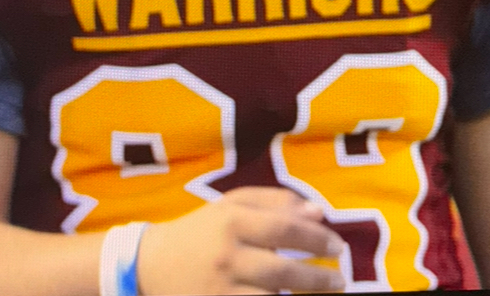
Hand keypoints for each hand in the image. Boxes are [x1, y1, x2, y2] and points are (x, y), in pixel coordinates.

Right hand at [136, 187, 345, 294]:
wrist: (149, 265)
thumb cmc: (199, 231)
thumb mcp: (230, 206)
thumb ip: (274, 202)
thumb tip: (318, 212)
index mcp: (231, 220)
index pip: (285, 227)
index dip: (317, 238)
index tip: (337, 246)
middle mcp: (227, 255)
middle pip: (283, 269)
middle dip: (319, 277)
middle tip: (340, 279)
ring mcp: (220, 288)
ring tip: (323, 294)